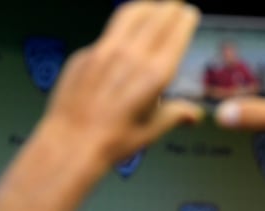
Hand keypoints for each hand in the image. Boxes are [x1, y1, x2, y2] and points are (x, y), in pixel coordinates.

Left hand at [39, 1, 202, 167]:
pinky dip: (119, 31)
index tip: (189, 14)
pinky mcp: (83, 55)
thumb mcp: (150, 130)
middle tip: (175, 7)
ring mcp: (104, 51)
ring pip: (130, 14)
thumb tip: (193, 114)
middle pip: (157, 15)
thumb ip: (174, 114)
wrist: (71, 144)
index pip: (177, 31)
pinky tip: (121, 40)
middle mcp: (131, 56)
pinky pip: (106, 35)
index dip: (185, 18)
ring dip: (146, 7)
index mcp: (154, 73)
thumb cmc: (111, 142)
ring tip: (152, 8)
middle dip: (170, 8)